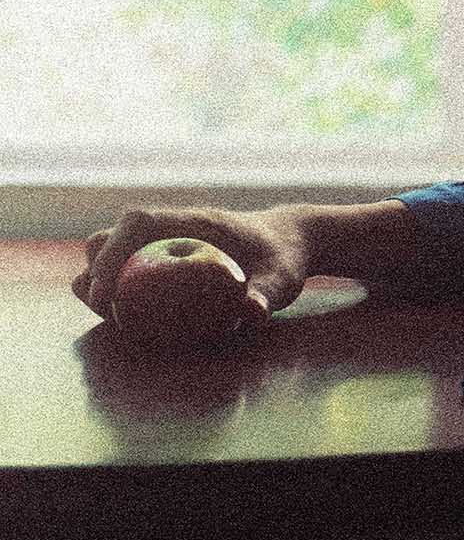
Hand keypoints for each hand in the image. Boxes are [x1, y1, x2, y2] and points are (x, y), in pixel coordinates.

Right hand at [72, 205, 313, 346]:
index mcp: (194, 221)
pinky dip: (118, 288)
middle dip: (97, 270)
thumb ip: (268, 293)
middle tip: (102, 307)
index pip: (138, 223)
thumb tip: (252, 313)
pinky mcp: (166, 258)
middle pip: (114, 236)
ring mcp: (167, 241)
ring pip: (115, 251)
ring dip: (102, 280)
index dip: (111, 253)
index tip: (102, 292)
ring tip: (109, 314)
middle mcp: (173, 227)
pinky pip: (129, 268)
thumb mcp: (283, 277)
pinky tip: (124, 317)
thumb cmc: (285, 257)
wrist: (291, 241)